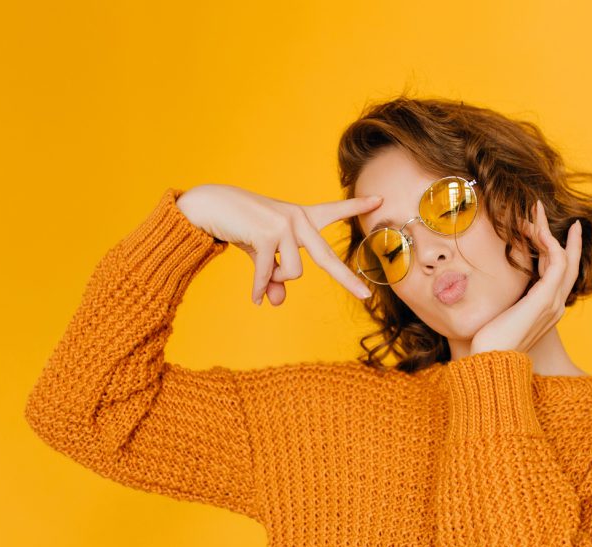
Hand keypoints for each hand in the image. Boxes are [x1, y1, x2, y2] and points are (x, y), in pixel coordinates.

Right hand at [176, 184, 380, 305]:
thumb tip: (276, 301)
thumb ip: (274, 278)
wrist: (211, 206)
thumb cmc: (242, 228)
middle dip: (347, 280)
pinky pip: (268, 274)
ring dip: (274, 278)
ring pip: (292, 273)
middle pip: (327, 259)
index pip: (333, 211)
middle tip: (366, 296)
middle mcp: (298, 219)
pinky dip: (259, 287)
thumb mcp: (263, 255)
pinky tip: (255, 298)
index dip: (356, 206)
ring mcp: (284, 225)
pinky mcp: (267, 233)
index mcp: (301, 218)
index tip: (380, 199)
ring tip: (260, 269)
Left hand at [469, 199, 582, 355]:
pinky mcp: (545, 299)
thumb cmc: (490, 343)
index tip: (547, 232)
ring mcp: (554, 303)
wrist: (491, 360)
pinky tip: (536, 229)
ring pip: (563, 258)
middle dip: (563, 237)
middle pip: (568, 264)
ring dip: (548, 232)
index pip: (559, 275)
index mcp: (546, 310)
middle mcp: (556, 306)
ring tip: (535, 213)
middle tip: (551, 214)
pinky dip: (549, 242)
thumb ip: (508, 301)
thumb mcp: (502, 315)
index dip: (557, 252)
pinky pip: (557, 261)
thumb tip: (496, 289)